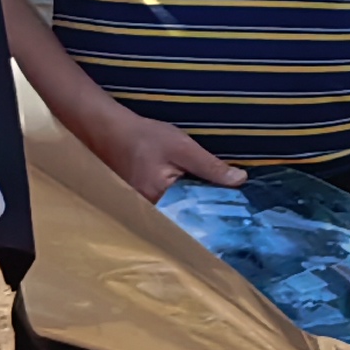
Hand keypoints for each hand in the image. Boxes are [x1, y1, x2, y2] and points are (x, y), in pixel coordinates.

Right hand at [88, 108, 244, 204]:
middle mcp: (150, 211)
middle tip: (233, 213)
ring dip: (195, 209)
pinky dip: (182, 203)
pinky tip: (194, 197)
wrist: (110, 131)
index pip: (195, 214)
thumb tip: (239, 180)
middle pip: (186, 218)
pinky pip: (168, 209)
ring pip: (177, 214)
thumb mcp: (182, 147)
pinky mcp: (142, 204)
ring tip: (218, 206)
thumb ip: (211, 166)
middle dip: (207, 213)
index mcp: (160, 199)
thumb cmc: (144, 137)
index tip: (239, 214)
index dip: (217, 213)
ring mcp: (144, 209)